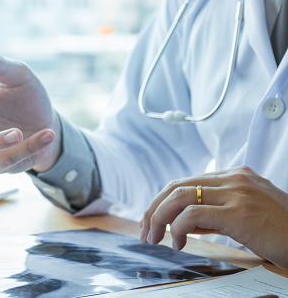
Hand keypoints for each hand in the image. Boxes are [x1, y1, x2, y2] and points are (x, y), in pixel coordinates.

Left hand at [139, 166, 287, 270]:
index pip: (186, 182)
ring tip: (155, 238)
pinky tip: (179, 243)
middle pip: (176, 187)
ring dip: (159, 219)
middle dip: (153, 209)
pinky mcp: (238, 212)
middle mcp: (234, 179)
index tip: (152, 220)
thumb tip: (184, 223)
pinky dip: (178, 229)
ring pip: (179, 197)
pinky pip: (192, 215)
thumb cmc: (280, 233)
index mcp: (235, 176)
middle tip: (145, 230)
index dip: (162, 201)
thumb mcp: (244, 216)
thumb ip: (215, 215)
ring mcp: (236, 193)